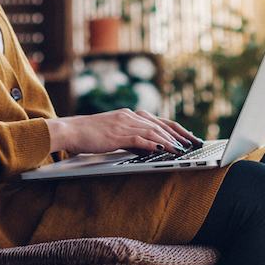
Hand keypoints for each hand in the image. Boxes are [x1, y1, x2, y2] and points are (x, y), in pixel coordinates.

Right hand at [46, 109, 204, 154]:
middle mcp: (129, 116)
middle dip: (179, 134)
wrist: (70, 130)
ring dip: (170, 140)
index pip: (158, 120)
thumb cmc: (89, 134)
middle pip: (160, 124)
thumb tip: (149, 148)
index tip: (189, 136)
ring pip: (153, 130)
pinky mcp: (117, 134)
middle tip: (193, 142)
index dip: (176, 128)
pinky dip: (153, 144)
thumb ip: (131, 139)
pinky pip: (140, 138)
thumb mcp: (114, 135)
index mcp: (129, 114)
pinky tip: (163, 149)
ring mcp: (123, 124)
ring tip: (182, 148)